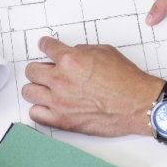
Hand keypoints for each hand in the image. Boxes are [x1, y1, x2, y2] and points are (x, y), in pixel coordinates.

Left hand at [23, 37, 162, 136]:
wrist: (137, 103)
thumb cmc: (126, 79)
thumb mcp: (105, 51)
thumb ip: (83, 51)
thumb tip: (73, 53)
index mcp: (70, 60)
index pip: (46, 47)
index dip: (45, 45)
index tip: (44, 46)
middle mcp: (60, 80)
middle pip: (31, 70)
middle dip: (39, 67)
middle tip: (46, 69)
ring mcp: (59, 102)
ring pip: (29, 92)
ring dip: (37, 88)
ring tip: (46, 88)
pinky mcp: (63, 120)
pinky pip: (36, 114)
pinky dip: (40, 109)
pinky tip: (48, 105)